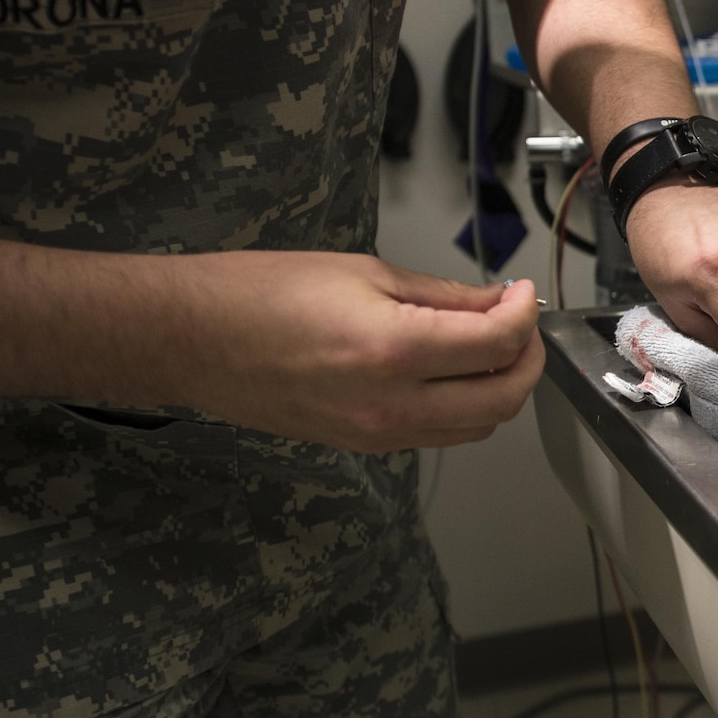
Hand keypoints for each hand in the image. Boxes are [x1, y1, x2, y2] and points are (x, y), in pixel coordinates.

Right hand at [177, 253, 543, 451]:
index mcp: (392, 351)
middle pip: (502, 399)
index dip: (526, 315)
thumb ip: (441, 295)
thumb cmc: (258, 293)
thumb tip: (495, 302)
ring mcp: (377, 433)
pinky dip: (463, 405)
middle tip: (521, 324)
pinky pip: (438, 434)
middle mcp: (391, 404)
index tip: (524, 294)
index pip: (497, 345)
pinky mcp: (364, 444)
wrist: (190, 340)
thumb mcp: (362, 272)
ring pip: (477, 426)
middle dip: (527, 359)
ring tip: (489, 344)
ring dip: (499, 387)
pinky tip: (452, 370)